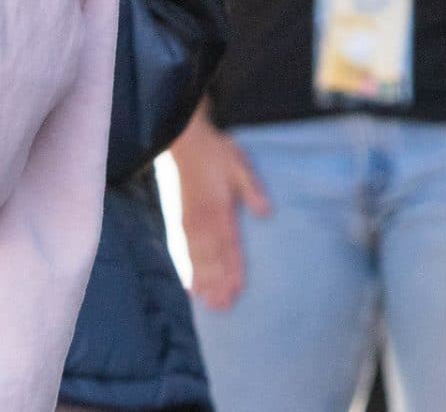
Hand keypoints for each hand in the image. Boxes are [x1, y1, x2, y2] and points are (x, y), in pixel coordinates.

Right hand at [173, 112, 270, 310]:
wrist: (183, 139)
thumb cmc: (215, 152)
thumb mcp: (239, 165)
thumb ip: (251, 189)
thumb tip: (267, 213)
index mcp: (218, 208)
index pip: (228, 245)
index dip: (232, 269)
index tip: (236, 290)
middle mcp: (201, 219)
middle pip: (210, 257)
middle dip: (215, 282)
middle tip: (220, 307)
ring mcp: (187, 219)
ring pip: (194, 255)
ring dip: (200, 278)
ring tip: (205, 300)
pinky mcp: (178, 217)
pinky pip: (181, 247)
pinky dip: (184, 265)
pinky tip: (186, 280)